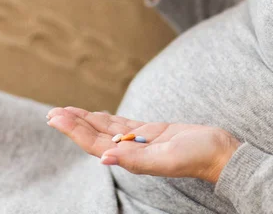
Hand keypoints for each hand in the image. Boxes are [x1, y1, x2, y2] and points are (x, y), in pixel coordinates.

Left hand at [46, 107, 241, 182]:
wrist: (220, 152)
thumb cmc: (198, 156)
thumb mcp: (167, 158)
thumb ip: (136, 159)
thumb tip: (104, 159)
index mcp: (133, 158)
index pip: (96, 144)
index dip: (75, 131)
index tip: (55, 118)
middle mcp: (133, 150)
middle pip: (96, 136)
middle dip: (74, 124)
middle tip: (52, 113)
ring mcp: (142, 140)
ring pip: (107, 129)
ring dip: (86, 121)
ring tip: (66, 112)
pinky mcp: (152, 132)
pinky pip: (123, 125)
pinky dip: (107, 119)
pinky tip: (97, 115)